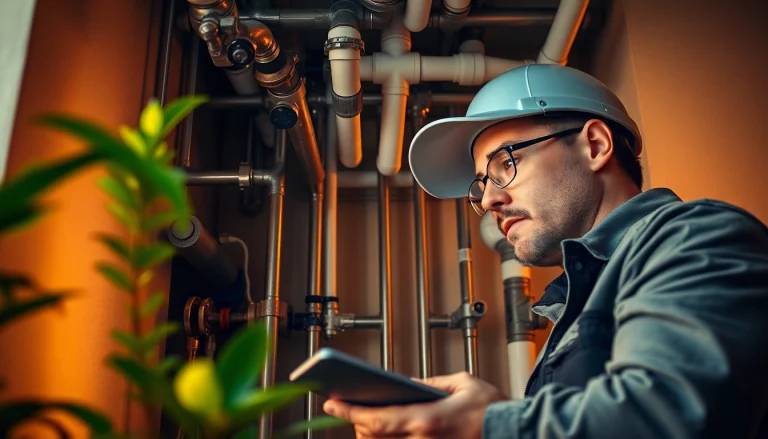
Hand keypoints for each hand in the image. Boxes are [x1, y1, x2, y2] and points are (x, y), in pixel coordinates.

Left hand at [323, 371, 506, 438]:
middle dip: (356, 423)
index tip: (332, 402)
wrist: (519, 432)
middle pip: (374, 438)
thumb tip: (408, 382)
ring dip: (370, 434)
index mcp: (427, 421)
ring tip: (363, 418)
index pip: (376, 419)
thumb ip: (431, 383)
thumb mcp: (462, 383)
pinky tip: (386, 430)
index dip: (349, 412)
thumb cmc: (494, 410)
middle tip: (344, 407)